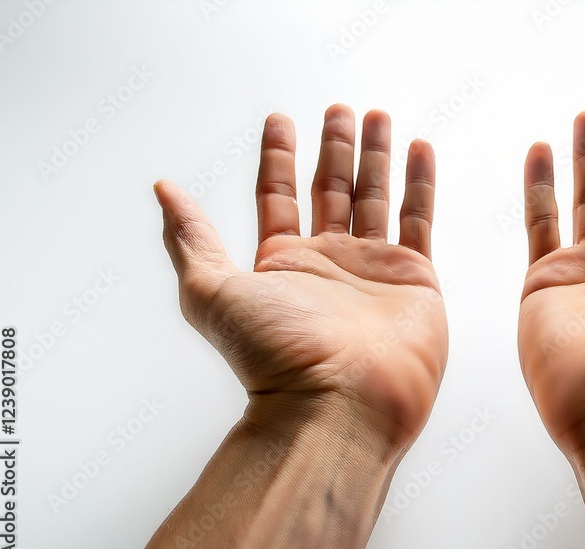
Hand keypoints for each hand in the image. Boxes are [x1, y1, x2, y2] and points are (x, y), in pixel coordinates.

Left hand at [154, 105, 447, 447]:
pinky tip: (419, 150)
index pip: (277, 195)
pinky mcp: (414, 278)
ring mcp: (372, 268)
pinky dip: (420, 183)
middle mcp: (327, 262)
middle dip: (335, 147)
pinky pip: (418, 218)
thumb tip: (164, 191)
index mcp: (280, 263)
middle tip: (340, 109)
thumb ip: (191, 238)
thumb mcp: (211, 291)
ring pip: (375, 196)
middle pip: (330, 189)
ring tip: (377, 117)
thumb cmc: (275, 355)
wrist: (340, 402)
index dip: (277, 156)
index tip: (281, 118)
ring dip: (377, 155)